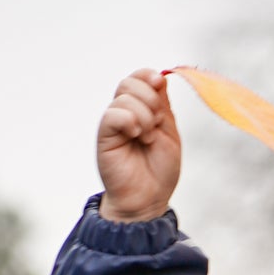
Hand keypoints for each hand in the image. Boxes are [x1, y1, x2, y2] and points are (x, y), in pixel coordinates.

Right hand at [97, 68, 180, 221]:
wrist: (148, 199)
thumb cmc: (159, 172)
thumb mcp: (169, 134)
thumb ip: (164, 106)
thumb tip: (159, 77)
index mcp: (142, 109)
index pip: (140, 78)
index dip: (148, 75)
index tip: (158, 82)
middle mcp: (125, 113)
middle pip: (129, 82)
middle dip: (149, 98)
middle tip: (156, 124)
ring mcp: (114, 123)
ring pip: (124, 95)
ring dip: (144, 115)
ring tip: (148, 138)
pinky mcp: (104, 135)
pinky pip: (112, 113)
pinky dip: (129, 120)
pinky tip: (136, 136)